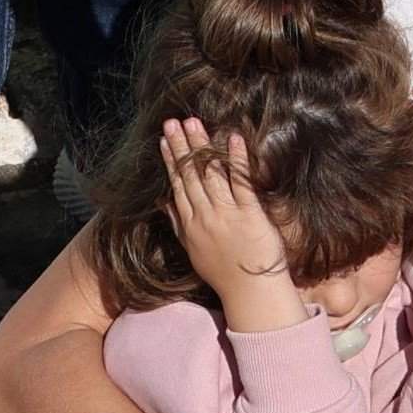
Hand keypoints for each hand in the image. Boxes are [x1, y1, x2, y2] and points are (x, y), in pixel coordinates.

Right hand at [158, 117, 305, 332]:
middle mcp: (205, 217)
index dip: (170, 161)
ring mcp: (226, 214)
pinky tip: (234, 139)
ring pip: (210, 174)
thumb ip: (179, 224)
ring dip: (202, 147)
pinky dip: (237, 160)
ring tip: (195, 123)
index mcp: (191, 225)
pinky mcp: (249, 214)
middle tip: (173, 121)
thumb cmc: (224, 270)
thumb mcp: (193, 249)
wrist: (250, 290)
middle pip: (190, 176)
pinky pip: (241, 182)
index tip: (164, 140)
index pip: (176, 186)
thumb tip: (163, 202)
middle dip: (181, 146)